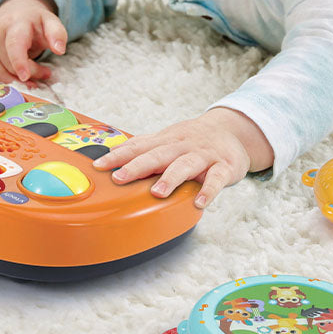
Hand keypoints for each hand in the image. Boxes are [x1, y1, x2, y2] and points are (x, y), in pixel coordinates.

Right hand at [0, 0, 66, 85]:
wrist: (15, 16)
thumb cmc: (34, 23)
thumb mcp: (50, 21)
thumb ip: (57, 33)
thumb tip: (60, 50)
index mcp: (13, 24)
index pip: (14, 44)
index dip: (19, 62)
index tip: (26, 77)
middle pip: (9, 65)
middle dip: (30, 74)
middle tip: (46, 73)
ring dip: (17, 83)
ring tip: (33, 79)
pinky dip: (5, 85)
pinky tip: (17, 81)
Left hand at [92, 107, 273, 207]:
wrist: (233, 130)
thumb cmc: (194, 139)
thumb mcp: (168, 139)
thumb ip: (144, 148)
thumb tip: (113, 154)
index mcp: (167, 140)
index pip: (139, 147)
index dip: (119, 156)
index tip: (100, 166)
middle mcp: (183, 146)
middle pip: (159, 155)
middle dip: (138, 166)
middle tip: (120, 178)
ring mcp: (204, 156)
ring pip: (186, 165)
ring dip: (171, 178)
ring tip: (157, 192)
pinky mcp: (224, 167)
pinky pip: (217, 179)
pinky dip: (209, 190)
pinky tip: (200, 202)